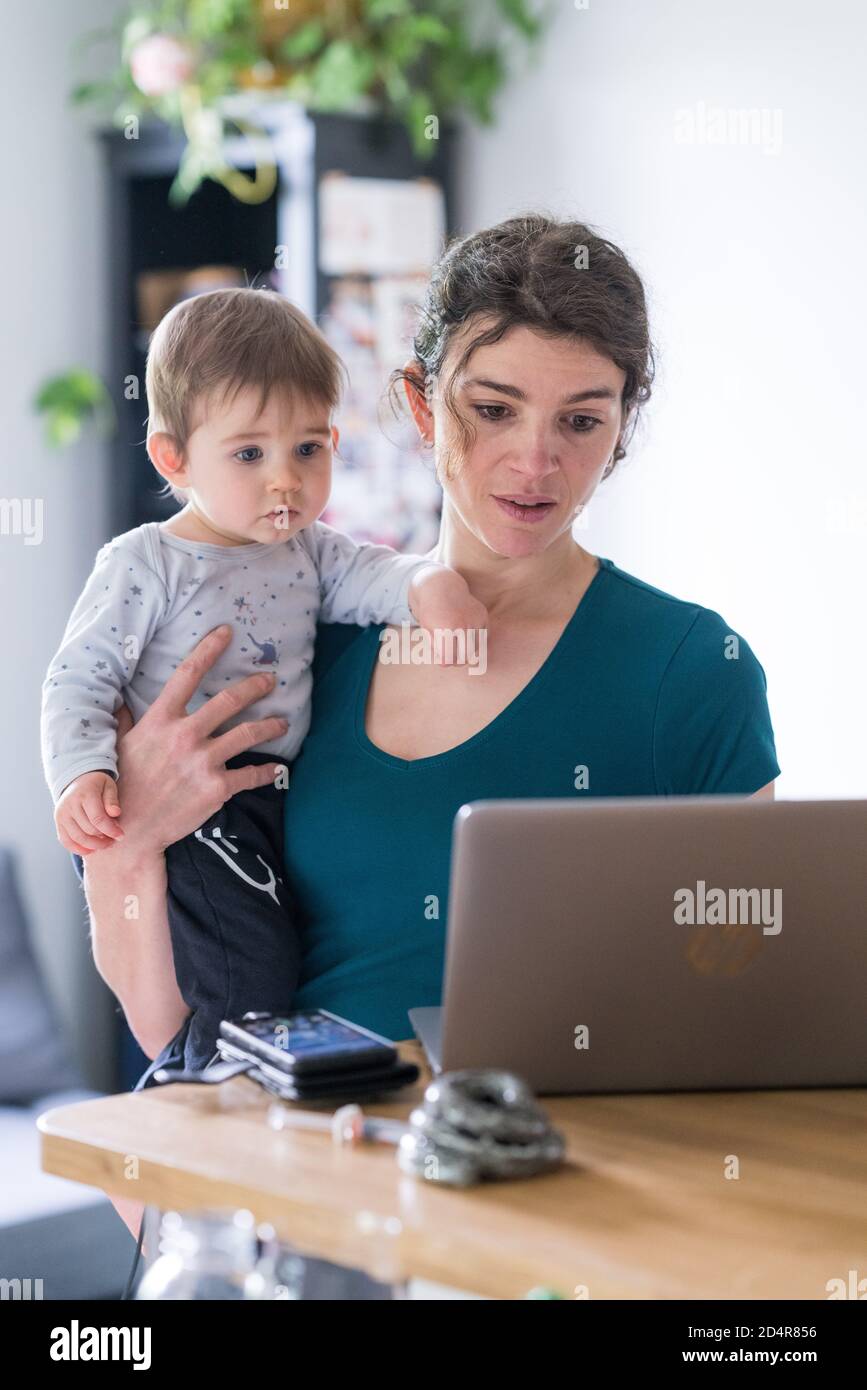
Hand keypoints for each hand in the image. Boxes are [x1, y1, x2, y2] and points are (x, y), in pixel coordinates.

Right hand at [55, 771, 122, 856]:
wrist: (77, 780)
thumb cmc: (97, 785)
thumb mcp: (109, 786)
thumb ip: (112, 800)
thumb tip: (115, 813)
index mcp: (85, 794)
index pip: (97, 818)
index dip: (110, 830)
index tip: (121, 835)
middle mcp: (70, 805)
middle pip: (88, 830)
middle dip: (104, 838)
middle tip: (114, 839)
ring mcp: (61, 814)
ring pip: (78, 838)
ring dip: (94, 845)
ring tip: (105, 844)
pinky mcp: (58, 822)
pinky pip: (66, 841)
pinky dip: (78, 849)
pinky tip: (91, 850)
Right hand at [93, 624, 288, 860]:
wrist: (129, 830)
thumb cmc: (121, 787)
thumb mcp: (120, 746)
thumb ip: (128, 720)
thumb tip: (121, 700)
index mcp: (160, 720)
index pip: (188, 673)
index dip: (209, 649)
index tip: (227, 632)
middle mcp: (184, 735)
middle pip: (229, 700)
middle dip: (255, 686)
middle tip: (270, 681)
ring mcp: (203, 761)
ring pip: (248, 733)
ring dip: (270, 725)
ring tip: (281, 723)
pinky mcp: (217, 788)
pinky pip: (251, 774)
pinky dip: (268, 771)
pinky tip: (278, 769)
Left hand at [407, 565, 488, 664]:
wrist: (441, 587)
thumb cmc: (431, 613)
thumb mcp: (427, 632)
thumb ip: (436, 650)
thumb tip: (447, 665)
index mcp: (444, 629)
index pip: (449, 660)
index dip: (445, 662)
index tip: (442, 659)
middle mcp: (462, 624)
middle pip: (465, 657)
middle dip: (458, 661)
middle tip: (452, 657)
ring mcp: (475, 619)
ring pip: (476, 649)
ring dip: (468, 651)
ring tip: (459, 647)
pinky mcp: (483, 615)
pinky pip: (484, 638)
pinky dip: (477, 641)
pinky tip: (467, 636)